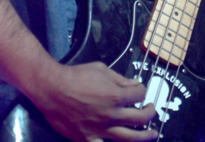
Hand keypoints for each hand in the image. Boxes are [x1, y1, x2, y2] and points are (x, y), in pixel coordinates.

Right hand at [31, 62, 157, 141]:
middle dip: (150, 113)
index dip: (143, 91)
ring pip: (129, 138)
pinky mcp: (87, 138)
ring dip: (144, 136)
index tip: (140, 90)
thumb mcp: (101, 70)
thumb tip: (134, 84)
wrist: (51, 88)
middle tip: (151, 110)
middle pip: (141, 118)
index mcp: (116, 96)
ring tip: (152, 134)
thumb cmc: (75, 77)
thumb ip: (120, 79)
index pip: (140, 95)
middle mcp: (111, 115)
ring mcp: (100, 129)